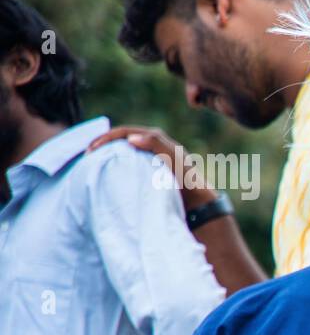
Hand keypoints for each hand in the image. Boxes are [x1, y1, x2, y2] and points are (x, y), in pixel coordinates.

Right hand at [86, 125, 214, 210]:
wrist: (197, 202)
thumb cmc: (187, 179)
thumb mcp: (173, 158)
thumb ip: (155, 144)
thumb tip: (129, 139)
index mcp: (156, 139)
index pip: (125, 132)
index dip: (106, 137)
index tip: (92, 149)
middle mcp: (151, 147)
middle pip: (120, 141)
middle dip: (102, 144)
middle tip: (86, 155)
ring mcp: (148, 160)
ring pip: (122, 153)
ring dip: (106, 156)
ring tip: (91, 164)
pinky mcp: (147, 174)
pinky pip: (126, 166)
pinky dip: (114, 167)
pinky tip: (105, 175)